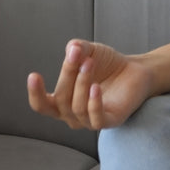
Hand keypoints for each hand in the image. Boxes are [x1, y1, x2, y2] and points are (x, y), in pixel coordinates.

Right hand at [27, 40, 155, 130]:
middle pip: (61, 100)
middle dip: (67, 75)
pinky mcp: (110, 121)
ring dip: (81, 83)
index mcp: (62, 102)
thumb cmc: (107, 64)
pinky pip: (96, 119)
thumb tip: (72, 48)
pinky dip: (94, 103)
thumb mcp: (89, 51)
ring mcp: (90, 120)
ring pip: (76, 108)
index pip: (42, 105)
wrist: (135, 70)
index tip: (34, 75)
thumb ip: (77, 48)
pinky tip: (96, 86)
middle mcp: (73, 114)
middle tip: (77, 54)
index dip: (35, 93)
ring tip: (90, 62)